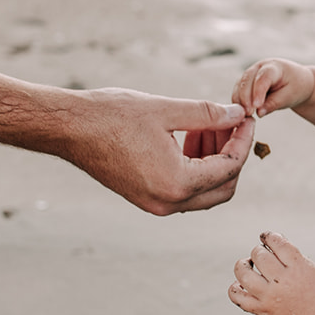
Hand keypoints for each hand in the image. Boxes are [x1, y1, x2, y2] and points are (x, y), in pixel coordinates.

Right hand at [58, 89, 253, 214]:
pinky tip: (189, 138)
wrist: (68, 128)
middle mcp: (168, 202)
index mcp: (177, 182)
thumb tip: (238, 116)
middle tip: (231, 124)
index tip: (246, 118)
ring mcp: (155, 205)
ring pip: (205, 193)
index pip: (230, 167)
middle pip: (223, 188)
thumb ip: (208, 115)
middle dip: (233, 155)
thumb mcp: (166, 110)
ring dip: (214, 162)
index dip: (243, 140)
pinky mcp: (145, 199)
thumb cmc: (112, 115)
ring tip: (208, 127)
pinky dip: (195, 168)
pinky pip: (184, 191)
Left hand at [229, 230, 314, 314]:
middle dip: (260, 251)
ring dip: (243, 265)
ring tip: (249, 265)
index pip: (277, 242)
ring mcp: (269, 296)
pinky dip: (235, 287)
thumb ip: (294, 256)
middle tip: (264, 255)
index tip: (268, 237)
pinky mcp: (260, 310)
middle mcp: (282, 281)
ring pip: (243, 273)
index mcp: (298, 268)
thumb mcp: (314, 270)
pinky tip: (243, 284)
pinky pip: (237, 296)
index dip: (269, 236)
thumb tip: (272, 243)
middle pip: (259, 255)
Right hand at [233, 59, 314, 117]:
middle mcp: (260, 67)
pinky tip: (241, 114)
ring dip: (240, 101)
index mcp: (274, 66)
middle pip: (247, 80)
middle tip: (248, 113)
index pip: (263, 77)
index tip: (256, 106)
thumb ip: (275, 103)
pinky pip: (238, 91)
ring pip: (240, 85)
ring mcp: (251, 74)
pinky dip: (238, 102)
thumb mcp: (290, 96)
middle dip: (246, 97)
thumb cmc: (296, 87)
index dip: (258, 91)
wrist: (297, 83)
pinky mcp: (246, 83)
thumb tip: (259, 112)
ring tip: (244, 116)